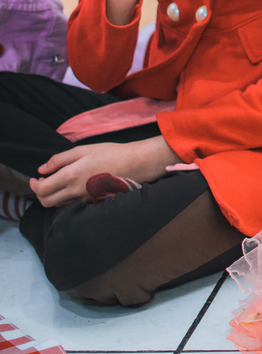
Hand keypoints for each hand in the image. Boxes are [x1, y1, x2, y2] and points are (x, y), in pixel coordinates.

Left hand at [30, 137, 180, 206]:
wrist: (135, 163)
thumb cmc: (110, 153)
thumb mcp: (83, 150)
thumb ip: (59, 159)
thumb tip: (42, 169)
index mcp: (71, 176)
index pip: (42, 189)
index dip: (34, 185)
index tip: (36, 178)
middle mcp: (75, 191)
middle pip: (47, 202)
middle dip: (40, 193)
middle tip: (43, 182)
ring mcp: (84, 198)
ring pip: (59, 204)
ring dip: (53, 195)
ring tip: (58, 183)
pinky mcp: (93, 201)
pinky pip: (72, 203)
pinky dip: (66, 197)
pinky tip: (72, 186)